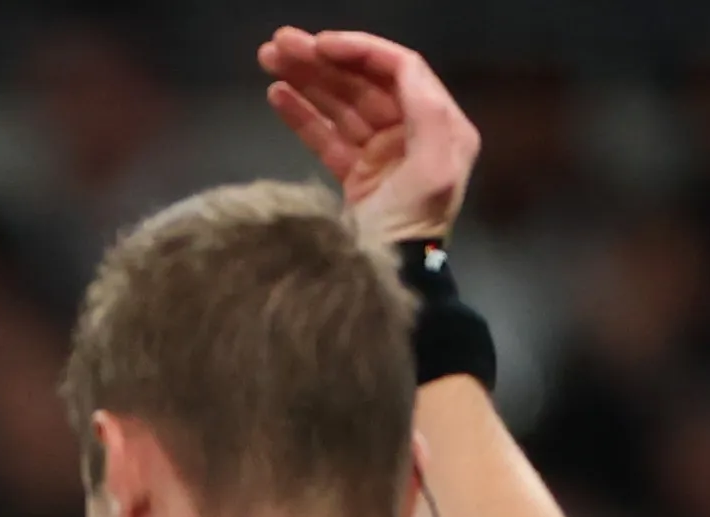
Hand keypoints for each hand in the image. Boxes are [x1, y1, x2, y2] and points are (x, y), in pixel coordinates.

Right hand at [262, 27, 474, 249]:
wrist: (384, 281)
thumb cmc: (412, 226)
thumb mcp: (434, 165)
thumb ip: (425, 111)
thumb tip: (401, 67)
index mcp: (440, 125)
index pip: (399, 70)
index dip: (360, 50)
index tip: (321, 43)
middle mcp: (413, 133)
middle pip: (363, 83)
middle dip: (323, 61)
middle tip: (280, 43)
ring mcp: (381, 154)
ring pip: (339, 105)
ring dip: (305, 81)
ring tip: (269, 60)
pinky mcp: (354, 177)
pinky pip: (325, 137)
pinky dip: (301, 115)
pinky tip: (277, 95)